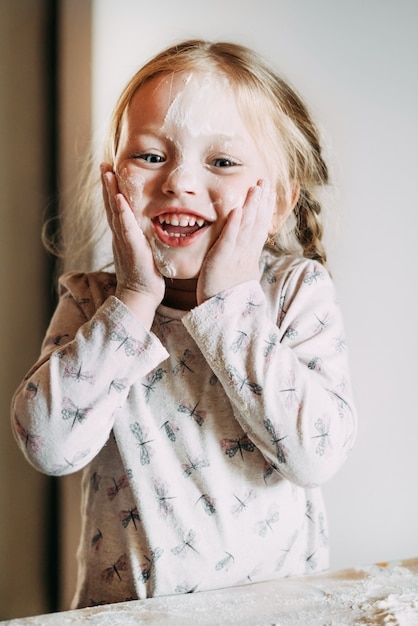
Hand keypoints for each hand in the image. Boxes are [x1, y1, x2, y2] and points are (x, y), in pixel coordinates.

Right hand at [101, 163, 164, 327]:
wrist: (140, 296)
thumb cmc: (145, 276)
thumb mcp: (143, 251)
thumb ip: (143, 238)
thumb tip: (152, 226)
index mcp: (124, 235)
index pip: (117, 208)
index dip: (112, 190)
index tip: (110, 172)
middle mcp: (120, 236)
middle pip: (111, 205)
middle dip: (107, 184)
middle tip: (104, 164)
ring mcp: (124, 241)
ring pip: (115, 212)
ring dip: (111, 192)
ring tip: (108, 173)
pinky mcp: (132, 249)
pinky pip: (126, 228)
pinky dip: (122, 213)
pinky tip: (120, 199)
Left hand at [196, 180, 275, 304]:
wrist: (224, 317)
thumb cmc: (227, 298)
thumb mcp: (239, 276)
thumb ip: (242, 261)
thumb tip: (247, 252)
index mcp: (249, 257)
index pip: (259, 228)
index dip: (265, 209)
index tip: (269, 192)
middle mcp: (246, 255)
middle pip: (257, 224)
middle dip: (262, 202)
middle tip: (266, 182)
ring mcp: (235, 257)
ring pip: (247, 228)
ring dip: (252, 207)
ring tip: (256, 188)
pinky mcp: (222, 261)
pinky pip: (229, 240)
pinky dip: (235, 224)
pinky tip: (238, 209)